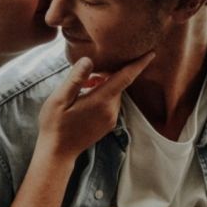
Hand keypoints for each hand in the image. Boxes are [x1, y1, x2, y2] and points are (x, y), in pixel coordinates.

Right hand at [37, 53, 152, 160]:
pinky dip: (103, 96)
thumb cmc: (55, 124)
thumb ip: (76, 78)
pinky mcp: (108, 125)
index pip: (125, 78)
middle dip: (107, 74)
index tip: (151, 53)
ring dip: (104, 85)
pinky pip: (111, 104)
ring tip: (83, 87)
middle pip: (118, 84)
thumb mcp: (59, 99)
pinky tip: (85, 98)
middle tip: (87, 74)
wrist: (57, 152)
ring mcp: (111, 119)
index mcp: (101, 101)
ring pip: (114, 94)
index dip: (138, 64)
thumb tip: (88, 60)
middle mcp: (111, 110)